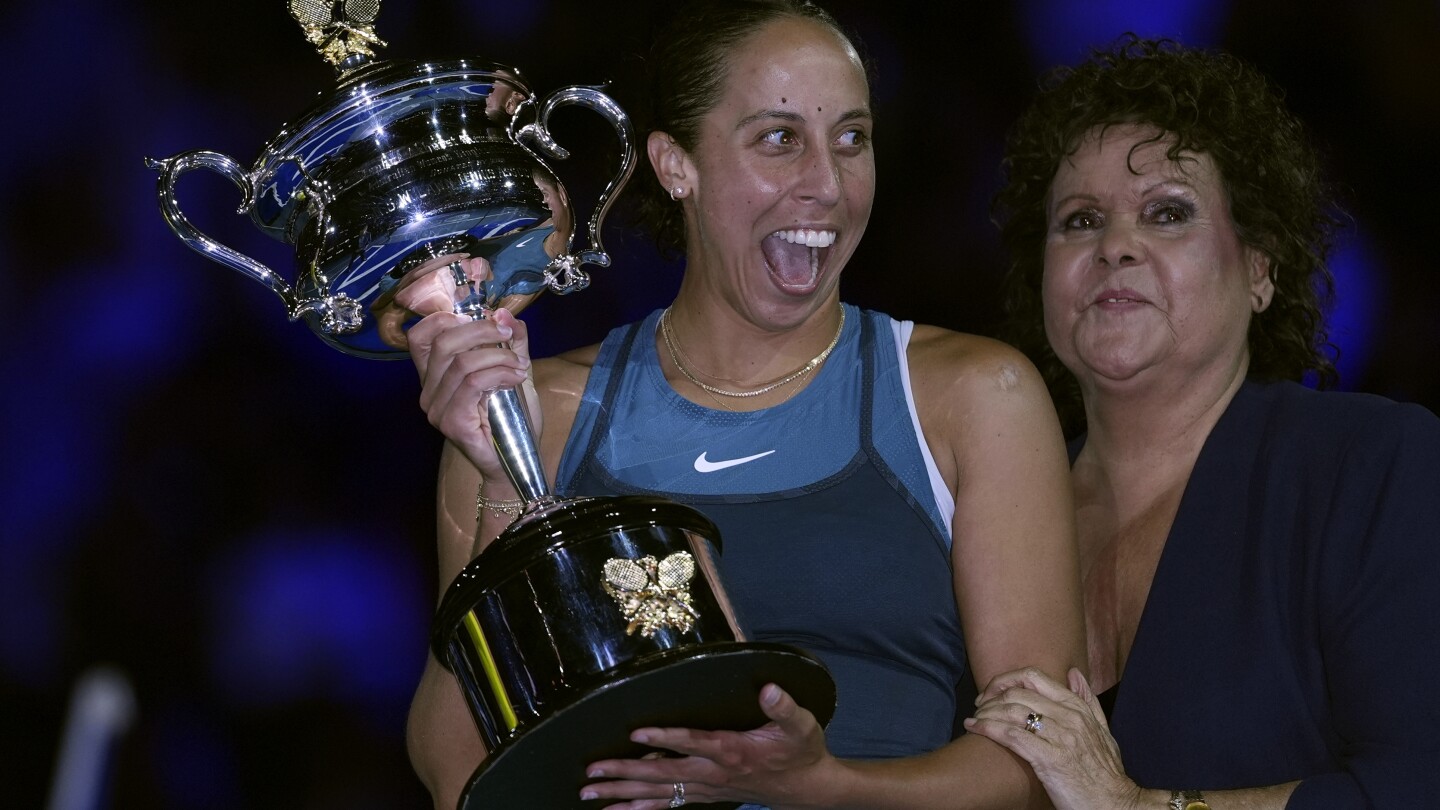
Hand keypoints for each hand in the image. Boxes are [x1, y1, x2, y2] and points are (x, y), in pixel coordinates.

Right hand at [407, 303, 538, 480]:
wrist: (517, 459)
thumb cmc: (512, 417)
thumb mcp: (515, 369)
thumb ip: (512, 341)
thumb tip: (504, 312)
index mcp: (435, 375)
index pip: (420, 337)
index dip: (445, 318)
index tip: (482, 319)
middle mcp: (428, 390)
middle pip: (443, 342)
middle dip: (482, 330)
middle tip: (509, 335)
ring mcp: (436, 408)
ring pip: (462, 363)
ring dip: (499, 356)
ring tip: (520, 365)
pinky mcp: (451, 422)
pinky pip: (473, 384)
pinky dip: (499, 374)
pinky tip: (516, 378)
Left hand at [580, 684, 834, 809]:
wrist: (807, 787)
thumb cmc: (801, 751)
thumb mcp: (801, 725)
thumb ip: (783, 706)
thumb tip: (768, 688)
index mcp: (732, 751)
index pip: (692, 743)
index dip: (664, 740)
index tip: (635, 734)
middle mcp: (714, 774)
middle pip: (662, 775)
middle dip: (624, 773)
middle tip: (591, 774)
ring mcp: (708, 788)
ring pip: (659, 793)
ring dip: (623, 793)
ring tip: (591, 794)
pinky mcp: (707, 795)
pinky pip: (669, 804)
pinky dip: (642, 807)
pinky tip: (619, 809)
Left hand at [965, 667, 1142, 809]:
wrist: (1115, 804)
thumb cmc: (1105, 772)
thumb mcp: (1103, 731)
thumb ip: (1088, 701)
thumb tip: (1074, 673)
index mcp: (1078, 708)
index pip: (1034, 677)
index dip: (1006, 679)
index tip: (992, 691)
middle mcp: (1069, 717)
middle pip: (1018, 692)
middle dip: (991, 696)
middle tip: (979, 707)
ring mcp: (1060, 737)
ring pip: (1012, 711)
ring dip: (986, 713)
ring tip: (974, 719)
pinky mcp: (1049, 759)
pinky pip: (1012, 735)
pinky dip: (988, 728)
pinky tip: (975, 728)